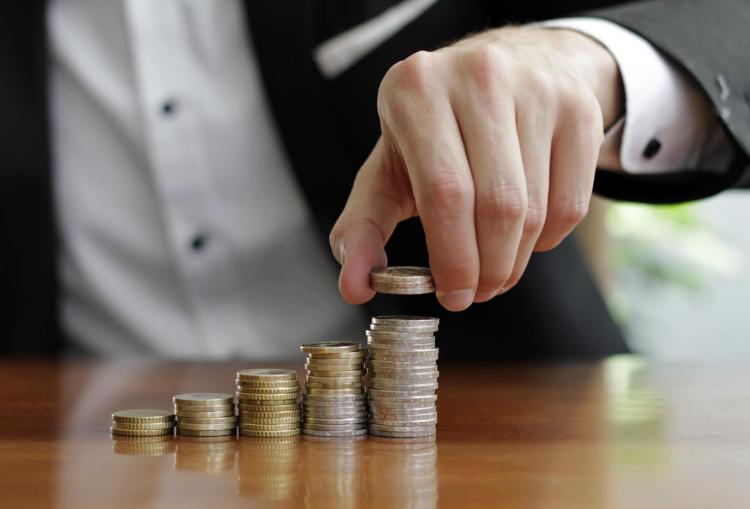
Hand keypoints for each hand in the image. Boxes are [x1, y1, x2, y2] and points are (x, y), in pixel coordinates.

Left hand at [330, 26, 623, 310]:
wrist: (509, 70)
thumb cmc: (438, 131)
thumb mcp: (389, 168)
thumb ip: (363, 227)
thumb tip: (354, 287)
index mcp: (416, 90)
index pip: (445, 193)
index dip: (453, 258)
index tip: (453, 295)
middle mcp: (479, 78)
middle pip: (497, 206)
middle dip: (488, 269)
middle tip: (478, 292)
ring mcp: (537, 89)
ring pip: (535, 211)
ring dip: (515, 261)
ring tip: (496, 268)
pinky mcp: (580, 109)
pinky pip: (572, 203)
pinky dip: (547, 240)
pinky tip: (526, 236)